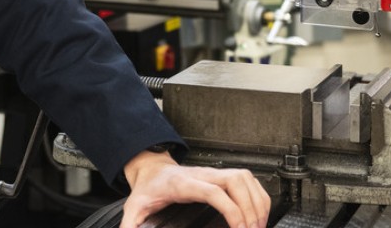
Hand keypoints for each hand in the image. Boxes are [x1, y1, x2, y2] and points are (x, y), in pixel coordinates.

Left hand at [121, 150, 269, 227]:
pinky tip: (259, 213)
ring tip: (259, 225)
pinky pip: (248, 181)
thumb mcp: (135, 207)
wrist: (151, 169)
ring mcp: (214, 173)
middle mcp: (203, 174)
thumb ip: (131, 225)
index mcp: (184, 183)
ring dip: (257, 202)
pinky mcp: (222, 175)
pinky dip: (258, 196)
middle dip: (250, 208)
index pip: (214, 191)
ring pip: (245, 179)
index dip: (231, 210)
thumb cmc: (148, 188)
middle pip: (236, 182)